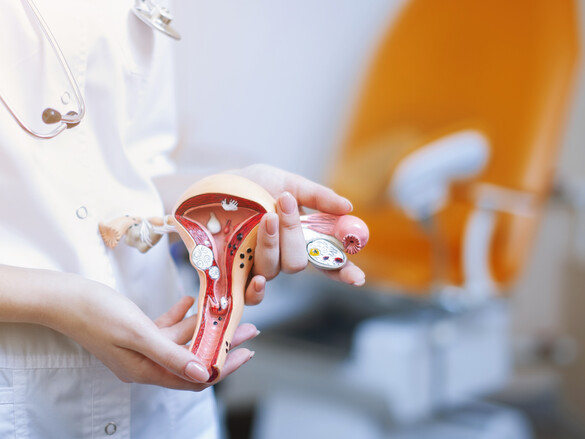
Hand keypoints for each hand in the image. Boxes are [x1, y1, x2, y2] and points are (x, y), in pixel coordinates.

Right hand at [51, 276, 257, 390]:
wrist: (63, 298)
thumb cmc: (96, 313)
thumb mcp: (138, 333)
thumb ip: (171, 354)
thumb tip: (204, 374)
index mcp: (145, 370)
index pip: (194, 377)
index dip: (223, 366)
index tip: (246, 351)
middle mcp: (145, 363)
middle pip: (192, 357)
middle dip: (221, 343)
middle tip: (247, 328)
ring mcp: (140, 348)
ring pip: (181, 341)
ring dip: (204, 326)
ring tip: (227, 311)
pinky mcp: (135, 332)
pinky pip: (165, 328)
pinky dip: (179, 317)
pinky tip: (190, 301)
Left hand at [230, 164, 365, 287]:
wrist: (213, 186)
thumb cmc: (252, 185)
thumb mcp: (287, 182)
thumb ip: (317, 196)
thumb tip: (348, 208)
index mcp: (300, 238)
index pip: (326, 261)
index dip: (343, 272)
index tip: (357, 278)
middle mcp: (282, 256)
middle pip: (299, 262)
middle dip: (294, 233)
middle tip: (284, 202)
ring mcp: (259, 267)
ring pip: (276, 270)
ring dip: (274, 244)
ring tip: (266, 216)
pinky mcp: (237, 274)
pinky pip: (252, 293)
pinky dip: (258, 289)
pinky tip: (258, 278)